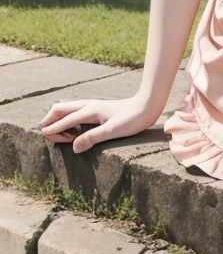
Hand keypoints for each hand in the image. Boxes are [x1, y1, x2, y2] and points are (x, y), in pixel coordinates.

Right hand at [39, 95, 158, 153]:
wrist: (147, 106)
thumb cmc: (132, 119)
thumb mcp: (112, 131)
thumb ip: (92, 138)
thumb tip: (73, 147)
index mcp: (89, 111)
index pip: (64, 120)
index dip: (53, 130)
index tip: (44, 137)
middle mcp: (88, 105)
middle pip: (60, 108)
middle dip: (50, 120)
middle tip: (48, 136)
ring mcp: (92, 106)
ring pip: (67, 109)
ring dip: (59, 120)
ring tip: (61, 136)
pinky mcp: (97, 109)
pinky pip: (75, 112)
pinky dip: (68, 120)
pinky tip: (75, 131)